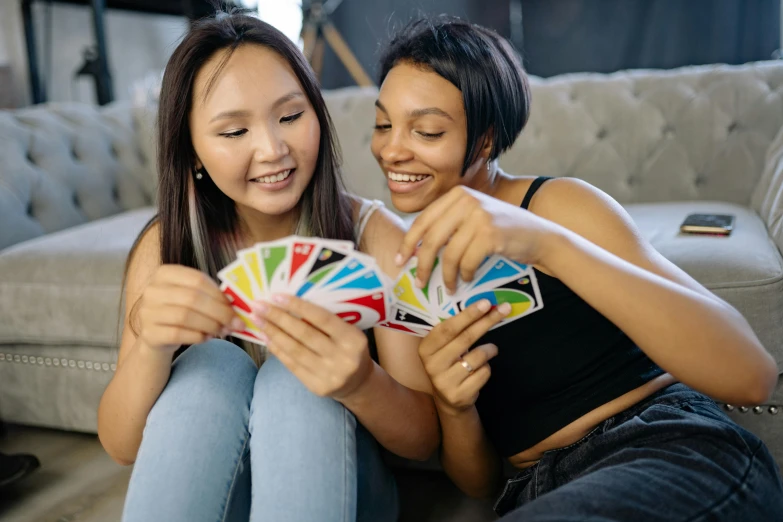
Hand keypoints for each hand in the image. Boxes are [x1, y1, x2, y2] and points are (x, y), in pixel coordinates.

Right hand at [137, 265, 243, 352]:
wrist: (157, 334)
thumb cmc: (180, 310)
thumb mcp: (192, 296)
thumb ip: (210, 296)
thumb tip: (235, 306)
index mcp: (165, 273)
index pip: (197, 279)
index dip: (219, 294)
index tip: (234, 307)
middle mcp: (153, 290)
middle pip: (192, 298)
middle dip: (219, 312)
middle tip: (235, 324)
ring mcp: (147, 312)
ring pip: (185, 317)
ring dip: (211, 325)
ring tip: (223, 331)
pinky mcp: (149, 333)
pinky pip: (178, 334)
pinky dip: (197, 336)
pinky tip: (207, 338)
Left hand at [249, 295, 372, 399]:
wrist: (359, 383)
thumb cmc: (350, 349)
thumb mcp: (348, 332)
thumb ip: (327, 322)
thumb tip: (291, 303)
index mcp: (354, 339)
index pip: (322, 318)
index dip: (298, 306)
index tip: (276, 296)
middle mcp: (343, 358)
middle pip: (304, 333)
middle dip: (278, 318)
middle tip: (258, 306)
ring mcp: (329, 374)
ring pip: (294, 350)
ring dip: (273, 333)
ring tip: (257, 320)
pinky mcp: (317, 387)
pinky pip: (292, 365)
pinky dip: (277, 350)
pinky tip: (266, 338)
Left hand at [397, 186, 556, 292]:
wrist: (539, 236)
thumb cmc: (502, 231)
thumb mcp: (473, 217)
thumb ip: (448, 224)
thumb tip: (414, 248)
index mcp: (458, 194)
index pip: (424, 220)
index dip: (408, 242)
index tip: (400, 260)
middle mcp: (467, 201)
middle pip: (432, 238)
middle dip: (422, 264)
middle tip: (419, 283)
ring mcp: (479, 216)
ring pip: (449, 254)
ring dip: (446, 276)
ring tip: (448, 288)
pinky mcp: (490, 235)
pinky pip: (466, 262)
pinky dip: (464, 275)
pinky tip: (467, 279)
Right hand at [419, 299, 510, 414]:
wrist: (449, 398)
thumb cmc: (449, 363)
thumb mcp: (445, 347)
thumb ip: (455, 330)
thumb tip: (482, 306)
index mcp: (426, 348)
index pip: (448, 328)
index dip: (468, 315)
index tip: (486, 303)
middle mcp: (432, 364)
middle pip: (465, 338)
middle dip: (486, 321)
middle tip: (503, 310)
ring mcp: (445, 381)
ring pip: (478, 356)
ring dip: (490, 350)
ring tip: (490, 350)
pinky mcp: (459, 394)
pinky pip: (483, 372)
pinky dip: (487, 367)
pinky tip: (480, 370)